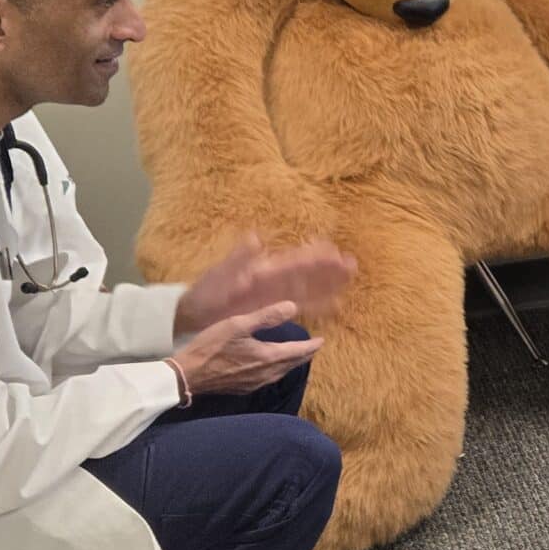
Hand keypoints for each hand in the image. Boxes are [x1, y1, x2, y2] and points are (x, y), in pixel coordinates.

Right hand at [171, 302, 320, 397]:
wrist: (188, 375)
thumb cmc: (212, 347)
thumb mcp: (238, 325)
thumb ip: (266, 316)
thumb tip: (293, 307)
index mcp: (268, 357)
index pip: (298, 352)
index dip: (311, 345)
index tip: (322, 340)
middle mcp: (266, 374)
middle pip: (292, 364)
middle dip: (305, 355)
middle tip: (313, 347)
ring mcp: (255, 384)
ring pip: (281, 372)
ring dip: (292, 363)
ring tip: (297, 356)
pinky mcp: (244, 388)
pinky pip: (269, 378)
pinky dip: (278, 370)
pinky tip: (273, 367)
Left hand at [176, 235, 356, 335]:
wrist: (197, 312)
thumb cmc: (209, 291)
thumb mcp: (221, 273)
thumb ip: (239, 258)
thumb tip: (255, 237)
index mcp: (265, 268)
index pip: (295, 260)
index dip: (314, 255)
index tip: (333, 250)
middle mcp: (275, 279)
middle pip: (308, 272)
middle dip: (329, 268)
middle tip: (352, 264)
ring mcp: (277, 294)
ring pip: (309, 287)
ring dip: (329, 283)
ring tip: (350, 277)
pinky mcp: (276, 308)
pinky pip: (303, 305)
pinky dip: (319, 305)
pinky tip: (335, 305)